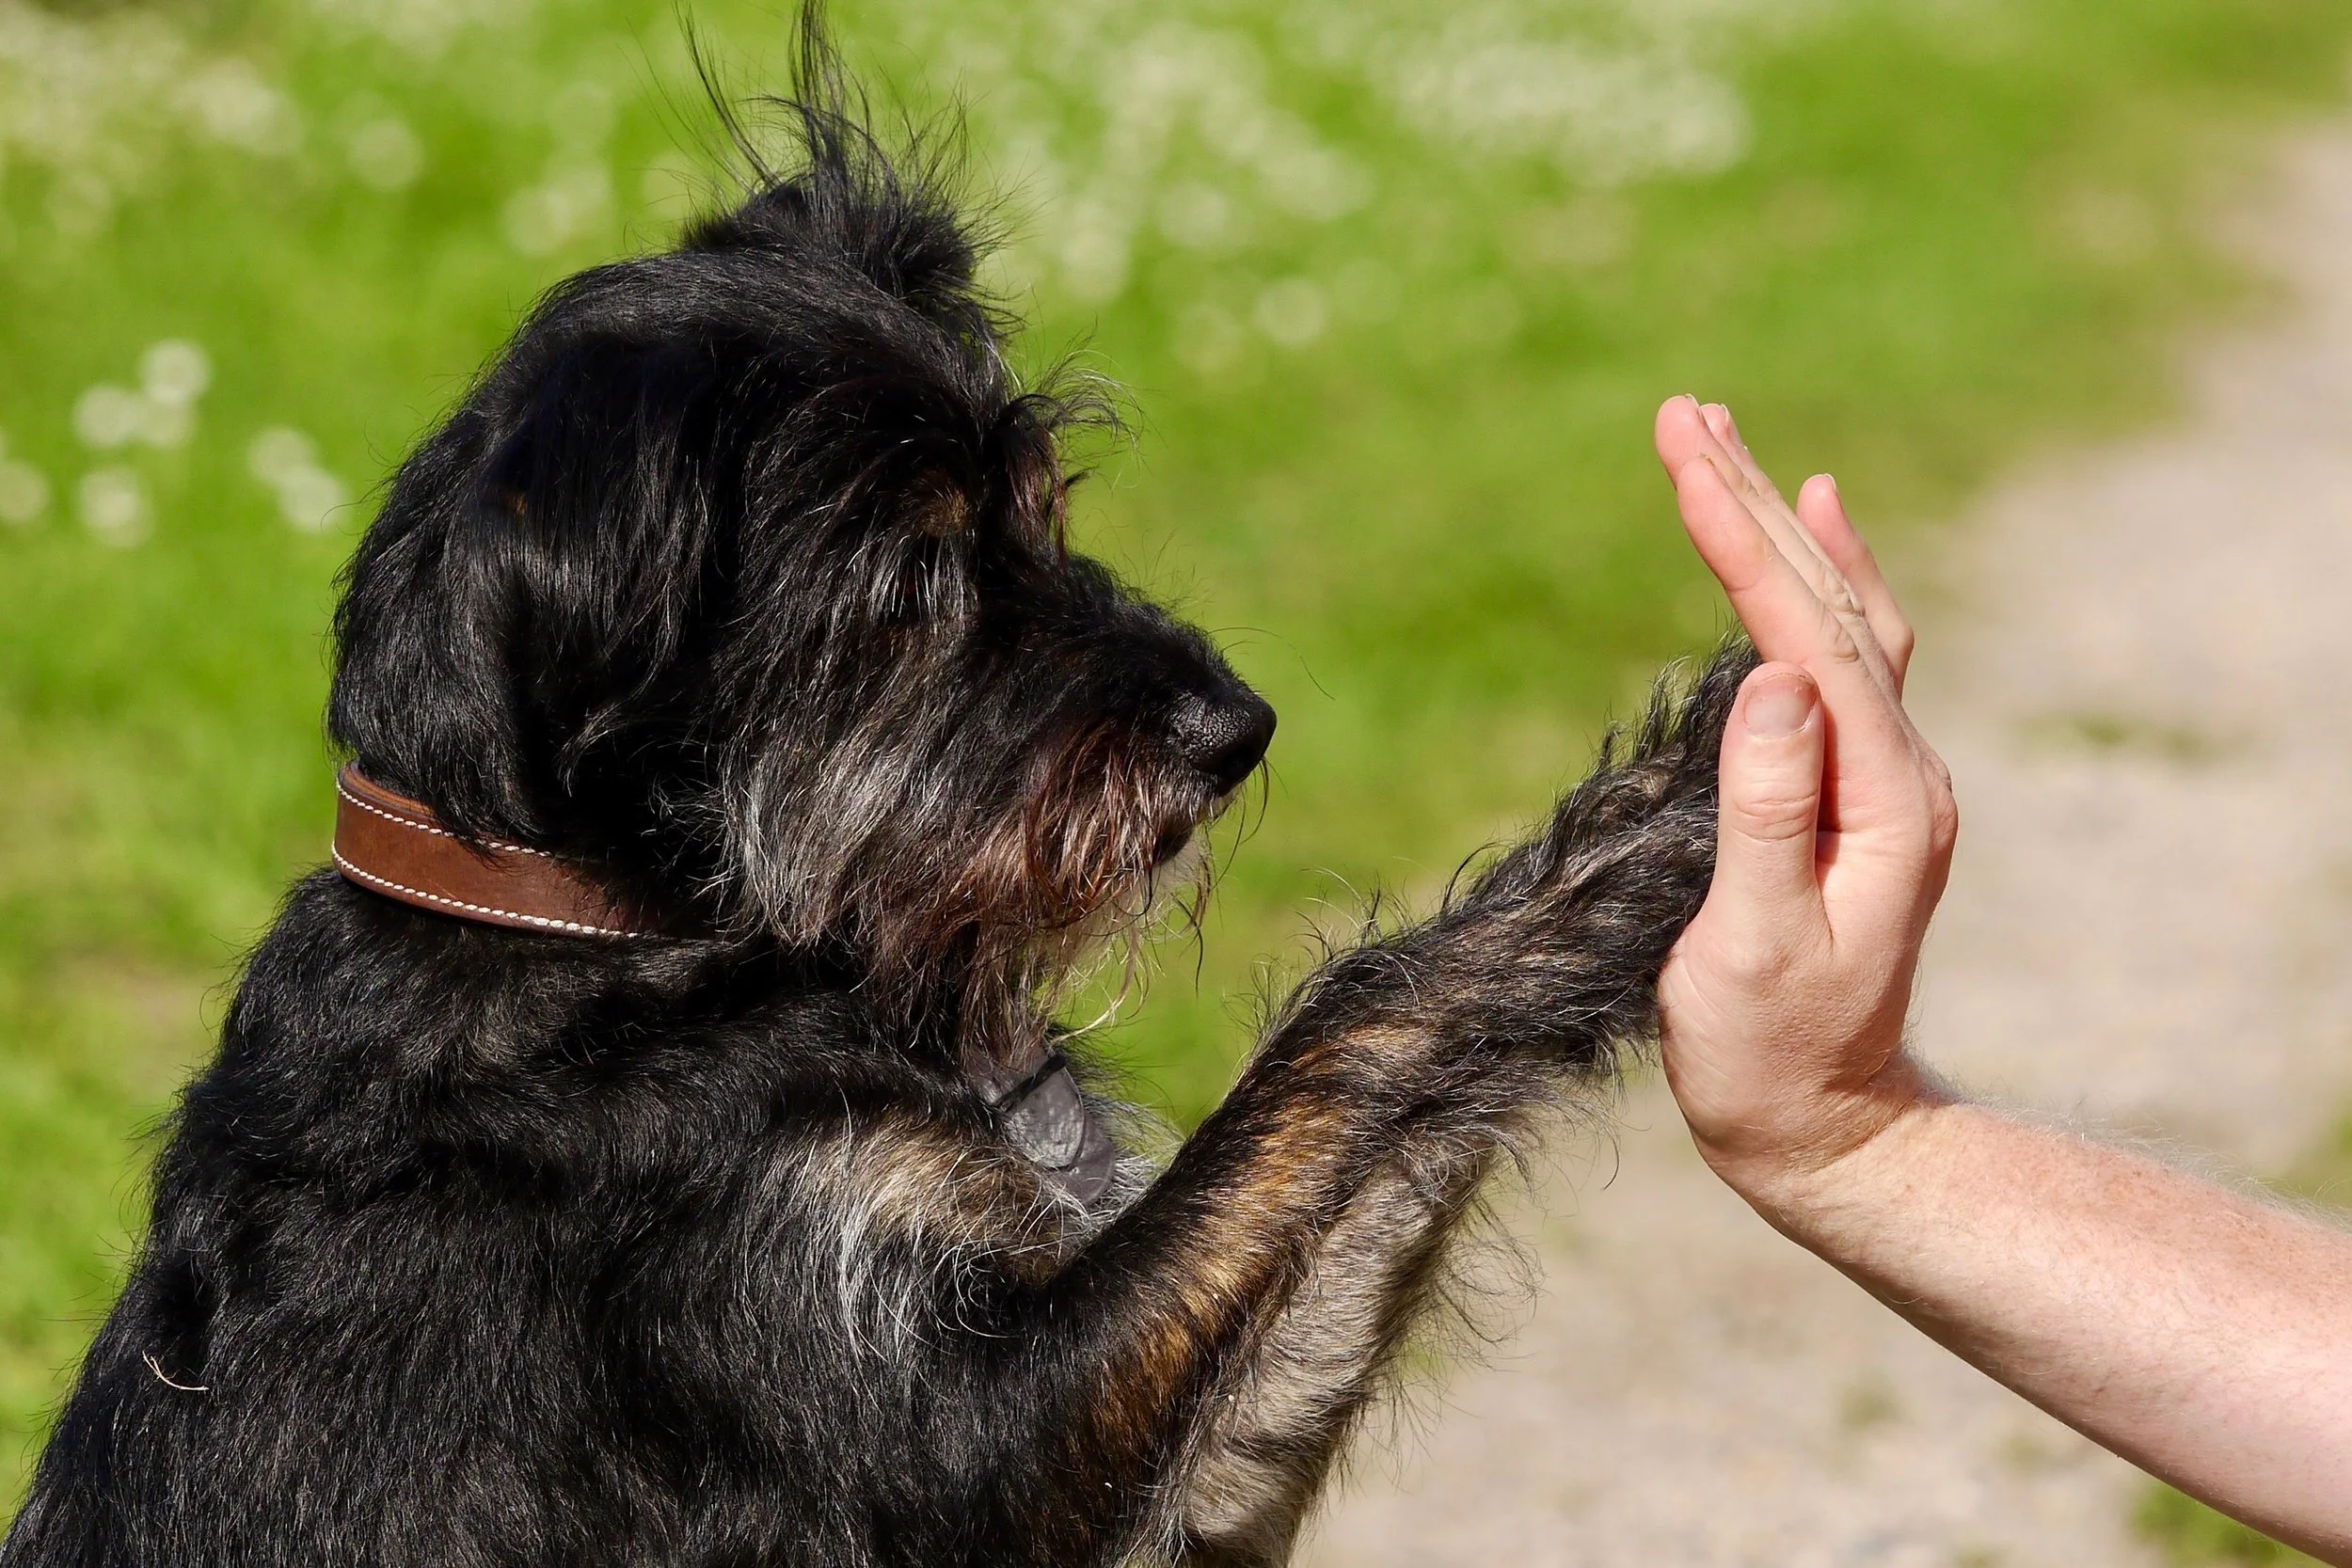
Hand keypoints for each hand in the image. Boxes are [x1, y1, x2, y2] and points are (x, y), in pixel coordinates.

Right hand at [1651, 396, 1958, 1212]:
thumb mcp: (1754, 950)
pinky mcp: (1856, 788)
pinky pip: (1842, 654)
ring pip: (1838, 616)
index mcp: (1880, 803)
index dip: (1740, 545)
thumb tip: (1773, 684)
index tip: (1681, 460)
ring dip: (1778, 524)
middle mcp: (1900, 773)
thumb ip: (1766, 818)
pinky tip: (1804, 528)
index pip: (1806, 639)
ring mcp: (1885, 778)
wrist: (1825, 1126)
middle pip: (1827, 604)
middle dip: (1750, 502)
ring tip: (1725, 440)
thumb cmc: (1769, 1055)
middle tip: (1683, 410)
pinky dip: (1813, 579)